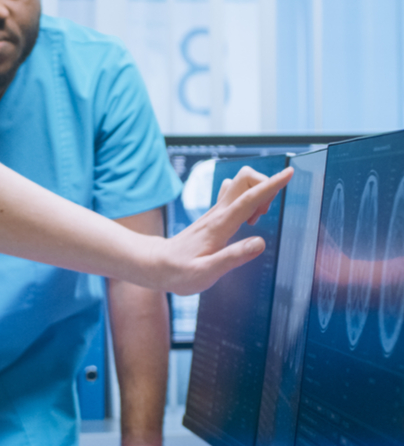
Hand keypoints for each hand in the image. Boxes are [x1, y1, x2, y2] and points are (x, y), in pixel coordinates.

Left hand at [160, 166, 292, 294]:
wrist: (156, 265)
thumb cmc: (179, 272)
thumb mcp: (206, 273)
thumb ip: (232, 258)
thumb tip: (259, 243)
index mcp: (220, 225)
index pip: (249, 198)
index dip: (271, 185)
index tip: (289, 172)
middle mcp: (217, 213)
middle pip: (244, 180)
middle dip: (265, 186)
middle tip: (265, 213)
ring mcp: (214, 213)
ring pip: (240, 185)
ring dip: (258, 194)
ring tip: (255, 221)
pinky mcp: (214, 216)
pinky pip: (234, 195)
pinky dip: (248, 199)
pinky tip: (246, 220)